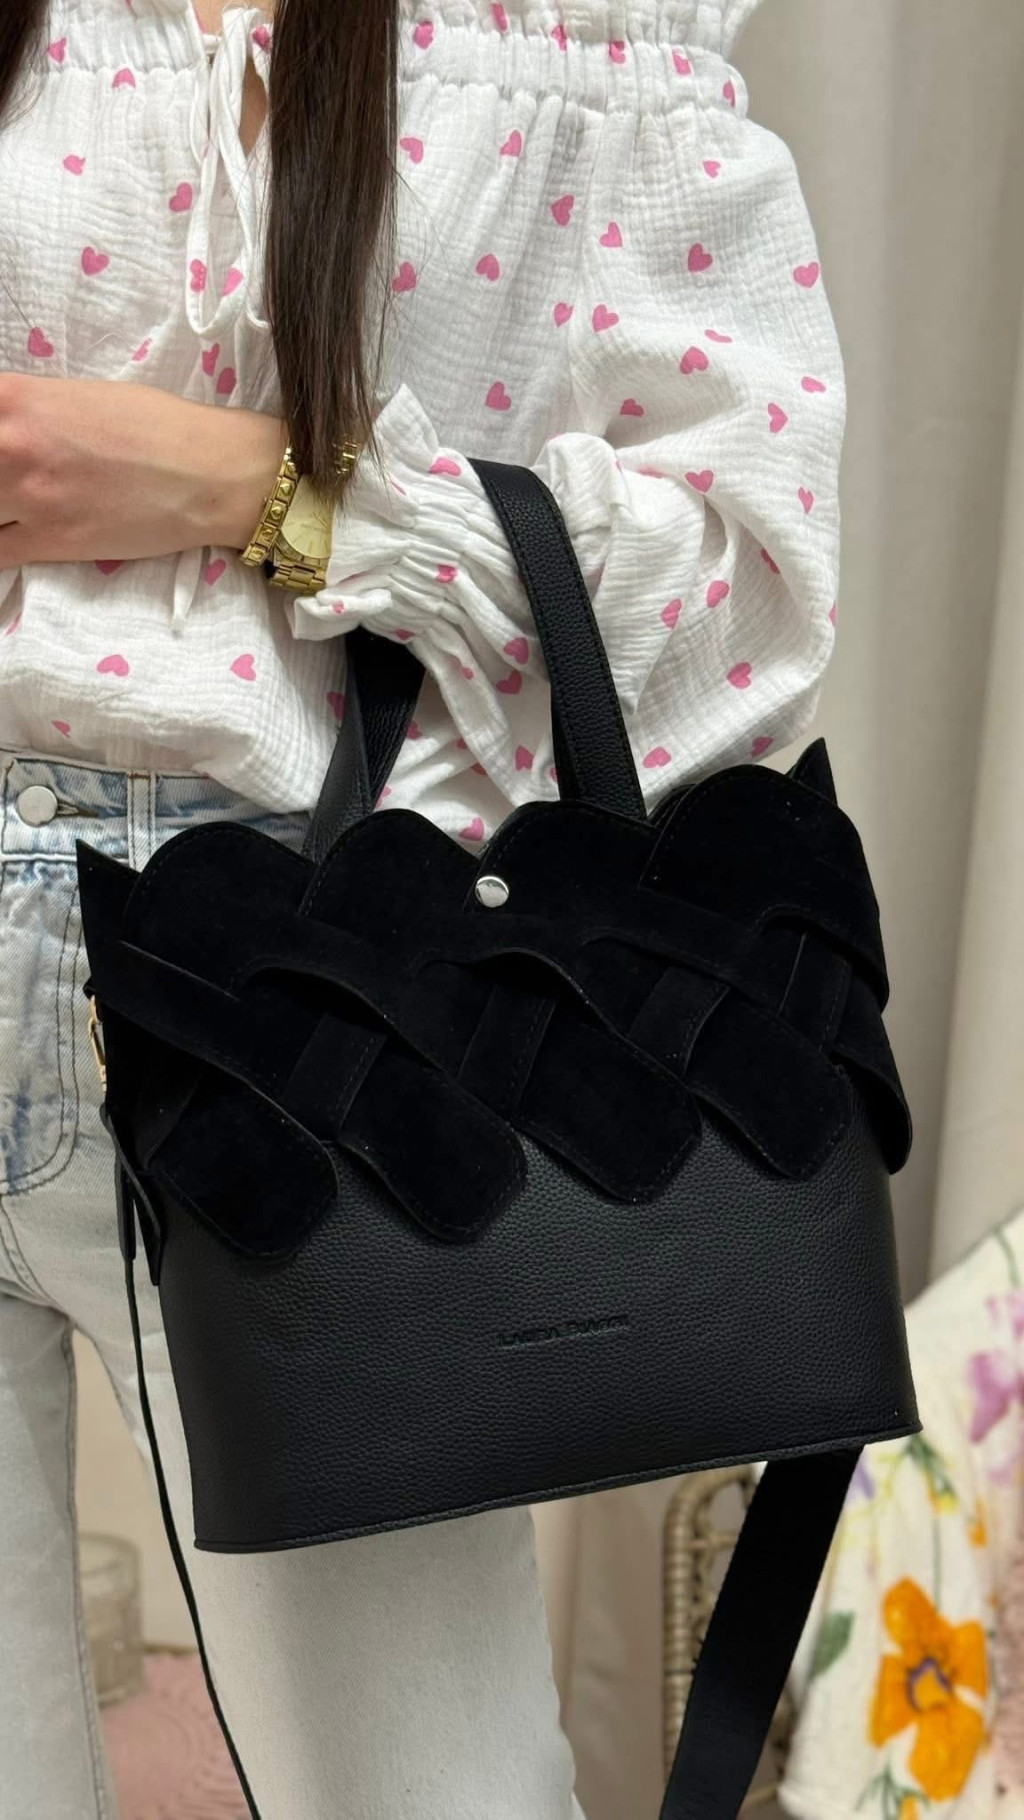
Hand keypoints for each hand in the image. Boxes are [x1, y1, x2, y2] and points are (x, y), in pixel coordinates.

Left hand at [0, 373, 288, 568]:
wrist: (210, 474)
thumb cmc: (154, 425)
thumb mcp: (77, 395)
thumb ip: (25, 410)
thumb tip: (6, 428)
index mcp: (15, 399)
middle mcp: (10, 446)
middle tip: (11, 476)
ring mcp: (27, 498)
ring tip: (13, 504)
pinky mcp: (48, 543)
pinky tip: (11, 535)